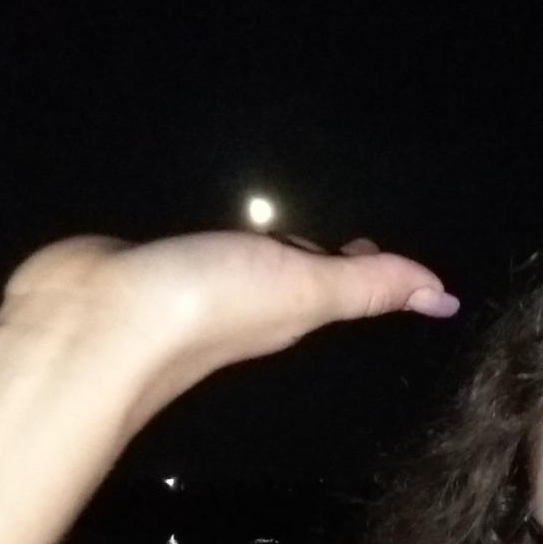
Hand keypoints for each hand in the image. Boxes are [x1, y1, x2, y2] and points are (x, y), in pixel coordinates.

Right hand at [0, 229, 459, 423]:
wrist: (96, 321)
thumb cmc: (206, 307)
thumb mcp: (305, 290)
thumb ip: (369, 288)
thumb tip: (446, 299)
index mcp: (292, 309)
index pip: (338, 284)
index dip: (360, 264)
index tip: (372, 245)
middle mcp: (250, 301)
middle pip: (293, 274)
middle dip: (317, 253)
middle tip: (340, 233)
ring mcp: (195, 287)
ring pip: (244, 262)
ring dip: (264, 245)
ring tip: (278, 222)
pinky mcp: (148, 270)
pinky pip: (191, 250)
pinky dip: (208, 235)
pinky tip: (200, 222)